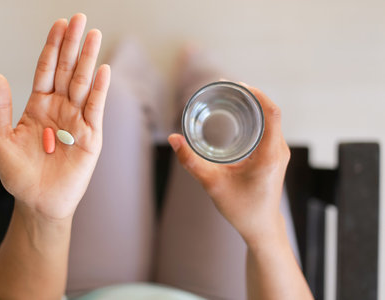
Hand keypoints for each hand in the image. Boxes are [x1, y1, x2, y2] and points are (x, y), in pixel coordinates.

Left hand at [0, 14, 109, 220]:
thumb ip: (0, 108)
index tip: (58, 24)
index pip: (46, 70)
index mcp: (38, 106)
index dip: (52, 47)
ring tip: (92, 35)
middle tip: (79, 19)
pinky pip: (95, 109)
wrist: (39, 202)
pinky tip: (102, 70)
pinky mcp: (92, 136)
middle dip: (73, 45)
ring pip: (83, 84)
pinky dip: (99, 90)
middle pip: (67, 70)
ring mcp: (77, 121)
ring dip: (88, 60)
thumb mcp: (1, 139)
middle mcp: (60, 109)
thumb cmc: (20, 175)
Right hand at [168, 83, 289, 244]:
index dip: (256, 94)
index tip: (236, 86)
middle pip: (270, 112)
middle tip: (226, 90)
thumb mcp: (212, 184)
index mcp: (269, 154)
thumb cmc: (241, 209)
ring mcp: (279, 153)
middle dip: (249, 97)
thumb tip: (174, 139)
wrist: (260, 227)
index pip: (271, 112)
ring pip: (270, 120)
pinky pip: (268, 129)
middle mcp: (278, 150)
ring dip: (252, 107)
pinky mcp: (274, 156)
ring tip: (230, 99)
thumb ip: (191, 161)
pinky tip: (238, 117)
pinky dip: (254, 118)